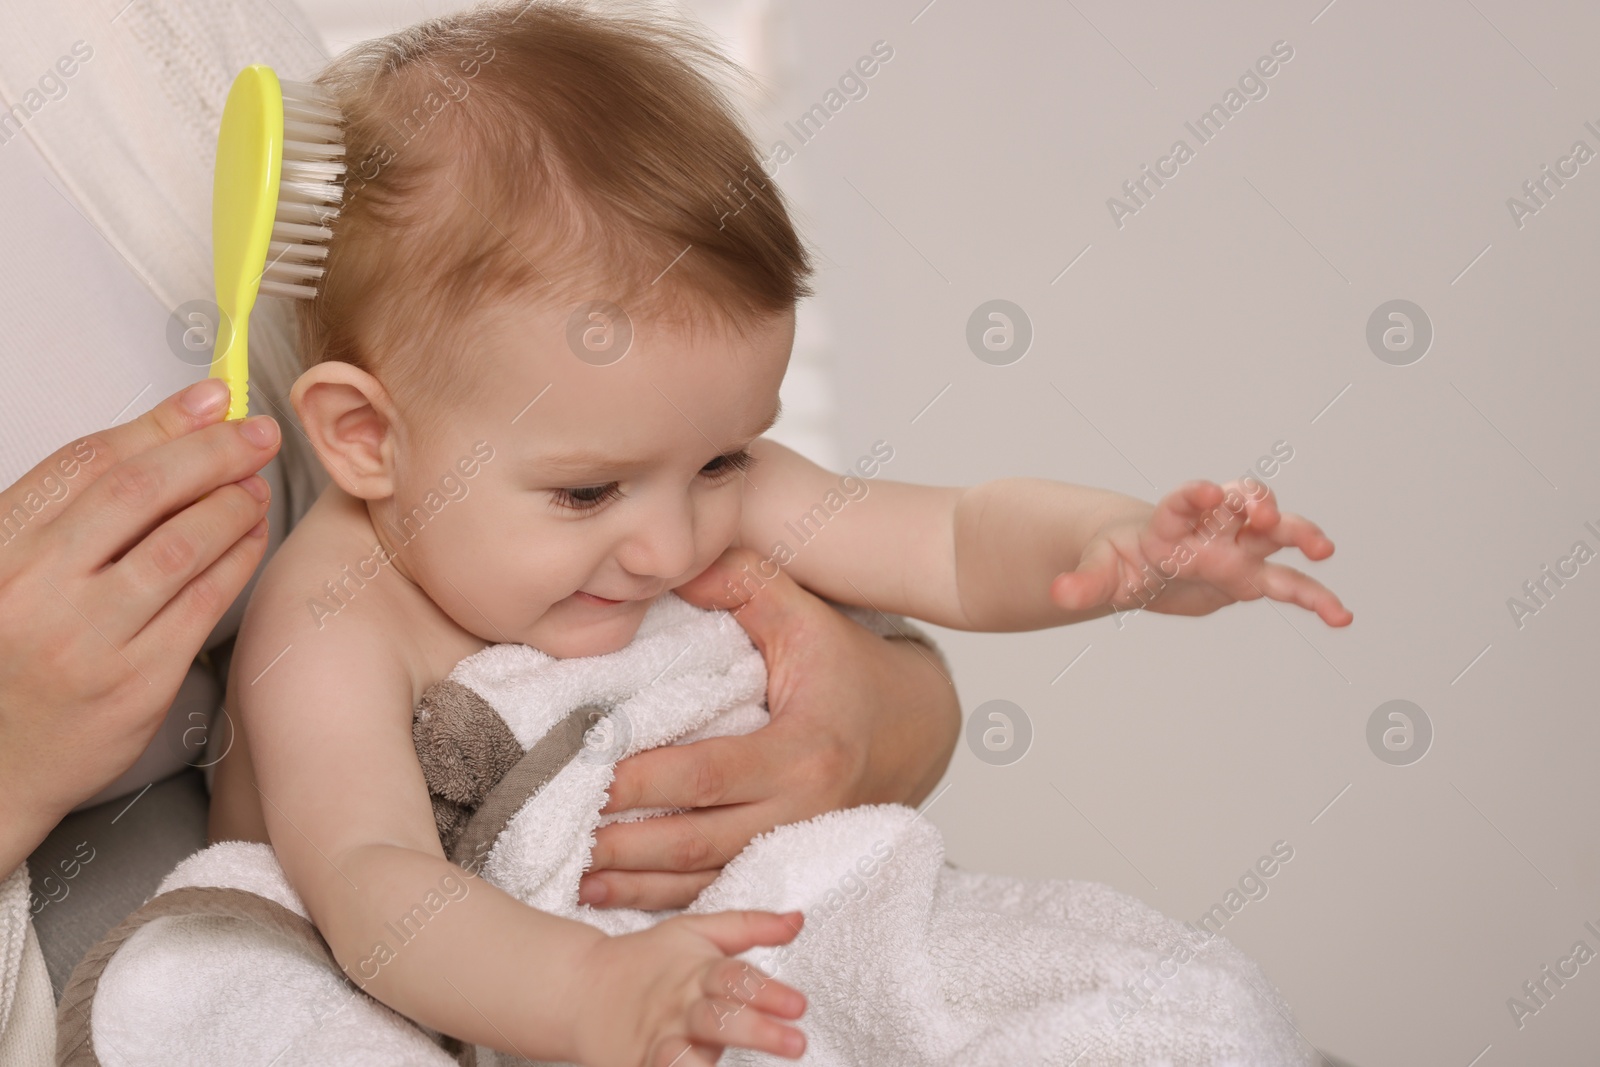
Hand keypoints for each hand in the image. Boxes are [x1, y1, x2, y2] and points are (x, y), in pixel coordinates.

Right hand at [0, 378, 279, 871]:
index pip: (87, 463)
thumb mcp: (16, 566)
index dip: (160, 422)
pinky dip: (238, 559)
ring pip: (181, 547)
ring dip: (231, 505)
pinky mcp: (136, 683)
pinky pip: (204, 604)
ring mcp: (88, 639)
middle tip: (257, 435)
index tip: (211, 398)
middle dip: (211, 452)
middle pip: (141, 494)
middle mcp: (36, 589)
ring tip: (256, 484)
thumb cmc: (11, 655)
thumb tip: (173, 426)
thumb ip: (77, 505)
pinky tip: (253, 535)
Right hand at [569, 909, 807, 1066]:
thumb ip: (749, 926)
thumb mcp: (697, 932)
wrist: (578, 987)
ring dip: (702, 1065)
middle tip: (797, 1045)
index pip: (736, 978)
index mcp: (697, 973)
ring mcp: (655, 1042)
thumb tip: (798, 919)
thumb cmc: (649, 961)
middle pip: (719, 1020)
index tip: (799, 1005)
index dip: (768, 991)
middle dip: (757, 1032)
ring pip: (680, 1058)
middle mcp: (679, 1009)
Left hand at [578, 547, 956, 909]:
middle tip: (553, 825)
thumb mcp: (806, 615)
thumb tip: (673, 563)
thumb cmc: (854, 670)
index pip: (707, 774)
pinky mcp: (787, 862)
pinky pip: (718, 889)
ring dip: (635, 880)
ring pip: (703, 878)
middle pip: (696, 840)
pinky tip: (615, 889)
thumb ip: (743, 582)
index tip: (581, 769)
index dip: (641, 779)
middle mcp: (802, 812)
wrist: (919, 729)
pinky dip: (664, 896)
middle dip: (622, 841)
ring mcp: (795, 847)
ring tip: (571, 868)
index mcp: (804, 752)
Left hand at [1050, 479, 1352, 625]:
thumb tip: (1058, 596)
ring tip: (1324, 549)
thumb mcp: (1097, 573)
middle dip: (1257, 505)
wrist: (1141, 560)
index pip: (1184, 501)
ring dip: (1300, 534)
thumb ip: (1083, 584)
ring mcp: (1238, 548)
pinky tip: (1342, 617)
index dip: (1195, 495)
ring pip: (1276, 533)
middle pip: (1241, 504)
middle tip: (1264, 515)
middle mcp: (1211, 528)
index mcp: (1171, 522)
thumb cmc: (1118, 558)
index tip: (1208, 493)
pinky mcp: (1253, 575)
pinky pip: (1290, 582)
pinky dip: (1315, 597)